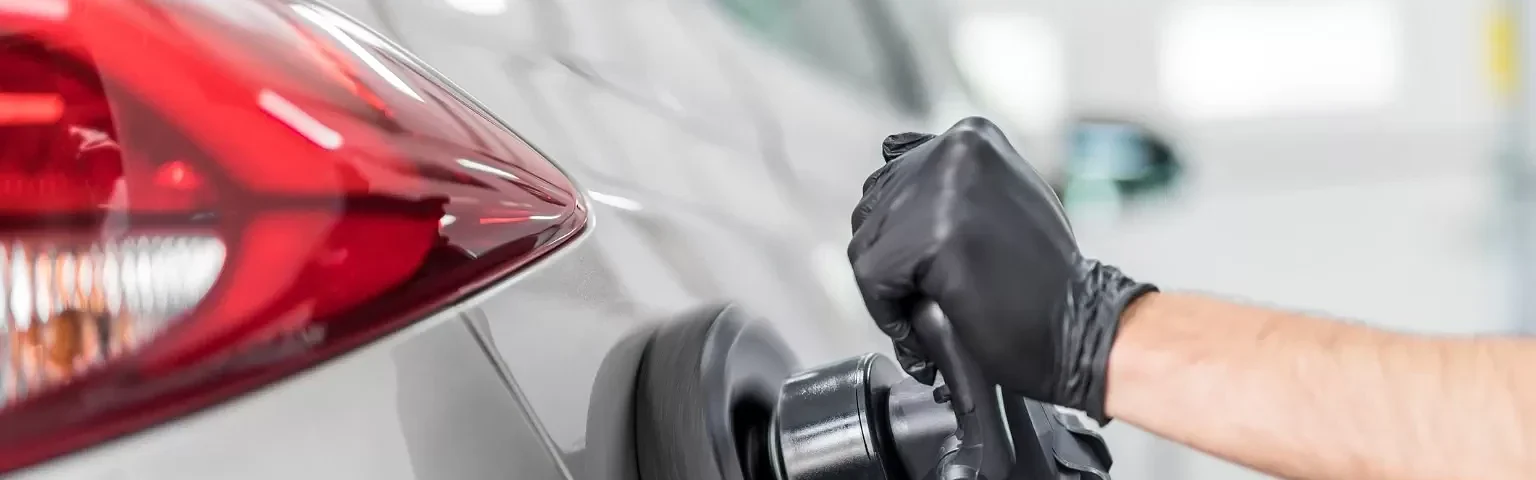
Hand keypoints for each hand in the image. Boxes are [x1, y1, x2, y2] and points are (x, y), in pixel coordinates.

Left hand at [847, 117, 1155, 422]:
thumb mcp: (999, 199)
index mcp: (970, 135)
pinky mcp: (932, 234)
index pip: (889, 179)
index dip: (901, 235)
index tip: (929, 266)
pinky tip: (932, 319)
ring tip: (939, 306)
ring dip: (892, 290)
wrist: (1077, 328)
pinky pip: (872, 279)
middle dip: (893, 261)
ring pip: (867, 246)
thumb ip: (950, 179)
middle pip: (872, 211)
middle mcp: (955, 149)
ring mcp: (943, 188)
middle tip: (934, 293)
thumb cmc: (1044, 281)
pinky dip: (890, 312)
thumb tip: (890, 155)